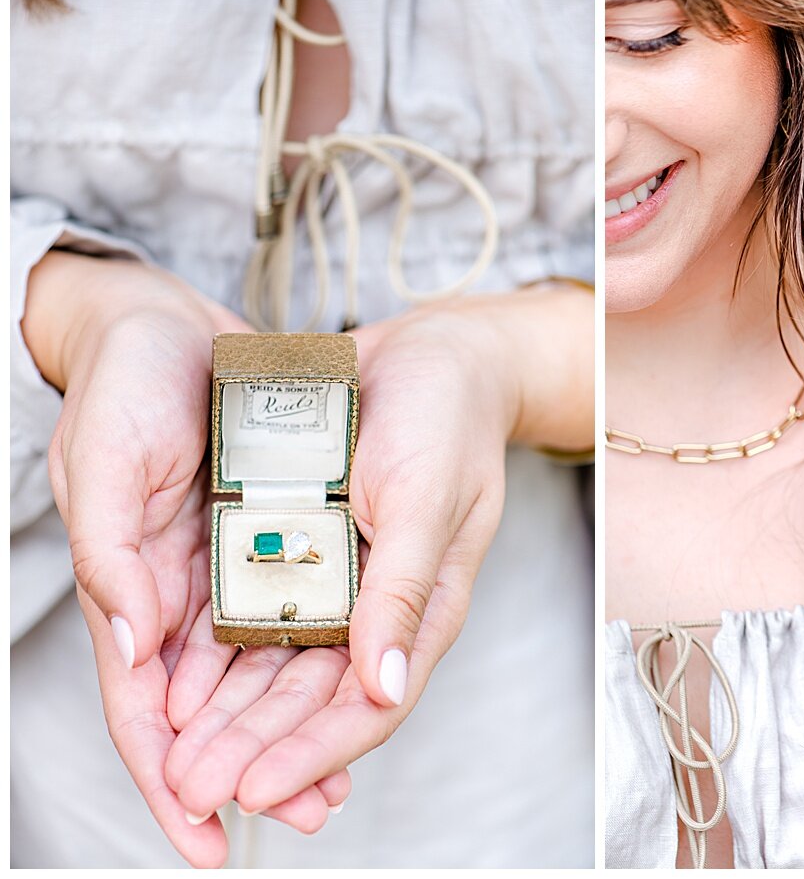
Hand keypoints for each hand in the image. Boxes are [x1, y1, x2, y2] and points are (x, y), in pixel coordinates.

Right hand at [25, 253, 338, 863]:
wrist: (169, 324)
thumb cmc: (125, 384)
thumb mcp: (106, 455)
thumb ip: (112, 548)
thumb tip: (135, 640)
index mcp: (128, 587)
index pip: (141, 706)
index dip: (166, 775)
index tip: (200, 835)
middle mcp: (175, 593)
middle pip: (210, 707)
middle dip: (249, 765)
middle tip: (305, 813)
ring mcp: (222, 570)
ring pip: (255, 672)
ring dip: (288, 726)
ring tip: (334, 779)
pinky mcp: (264, 538)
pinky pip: (291, 613)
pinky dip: (312, 657)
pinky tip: (349, 683)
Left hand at [166, 283, 592, 815]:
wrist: (430, 351)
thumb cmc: (448, 419)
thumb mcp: (428, 501)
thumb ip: (405, 594)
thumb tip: (385, 688)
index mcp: (422, 607)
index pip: (371, 704)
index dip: (314, 753)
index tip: (255, 789)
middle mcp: (378, 605)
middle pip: (313, 697)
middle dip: (254, 746)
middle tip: (192, 786)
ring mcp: (340, 578)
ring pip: (278, 665)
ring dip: (230, 712)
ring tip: (174, 752)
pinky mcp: (304, 547)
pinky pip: (258, 609)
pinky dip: (223, 649)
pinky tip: (180, 678)